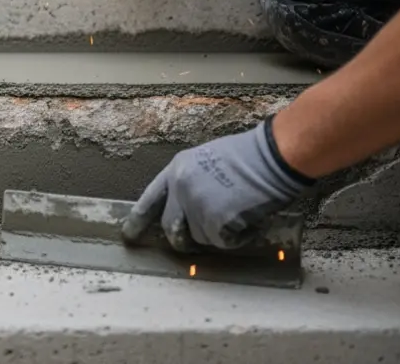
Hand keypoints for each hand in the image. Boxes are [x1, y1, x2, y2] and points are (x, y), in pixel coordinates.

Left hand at [120, 119, 312, 250]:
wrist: (270, 157)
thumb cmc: (248, 156)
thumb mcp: (208, 162)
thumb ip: (193, 183)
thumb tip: (191, 210)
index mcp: (177, 169)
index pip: (150, 198)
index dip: (139, 219)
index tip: (129, 233)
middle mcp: (180, 188)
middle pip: (171, 227)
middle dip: (182, 239)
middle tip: (195, 244)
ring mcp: (196, 205)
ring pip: (200, 237)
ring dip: (218, 234)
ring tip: (238, 214)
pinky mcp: (214, 222)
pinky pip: (222, 243)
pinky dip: (237, 238)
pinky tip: (249, 221)